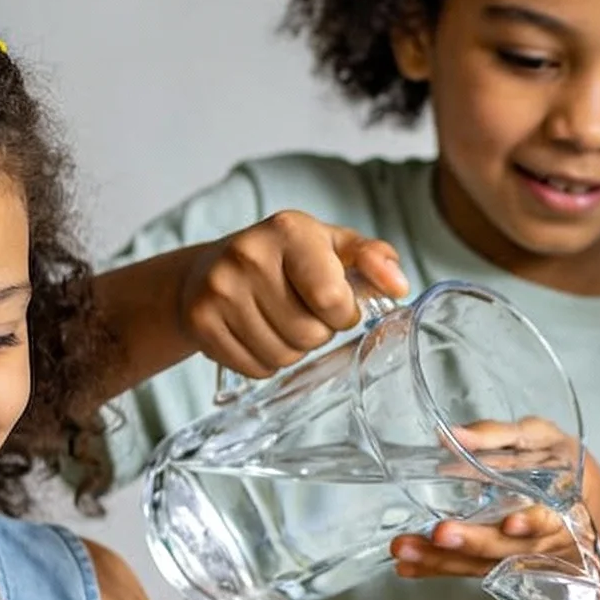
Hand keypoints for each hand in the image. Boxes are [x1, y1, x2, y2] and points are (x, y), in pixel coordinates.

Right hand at [178, 210, 409, 379]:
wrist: (211, 269)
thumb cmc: (288, 260)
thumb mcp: (332, 247)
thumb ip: (372, 259)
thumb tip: (399, 285)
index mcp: (289, 230)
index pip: (333, 299)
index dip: (343, 313)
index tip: (334, 303)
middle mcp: (248, 254)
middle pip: (310, 334)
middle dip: (317, 333)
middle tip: (302, 312)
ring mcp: (219, 288)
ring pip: (284, 357)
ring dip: (292, 350)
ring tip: (279, 322)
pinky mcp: (200, 322)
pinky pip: (255, 369)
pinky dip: (264, 363)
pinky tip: (256, 334)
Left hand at [391, 419, 599, 580]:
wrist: (587, 509)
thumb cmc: (561, 466)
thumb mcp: (542, 440)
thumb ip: (499, 436)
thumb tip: (451, 435)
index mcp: (558, 505)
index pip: (548, 519)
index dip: (532, 524)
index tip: (512, 524)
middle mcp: (539, 540)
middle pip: (507, 548)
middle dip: (473, 542)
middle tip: (440, 533)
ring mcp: (516, 557)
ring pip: (482, 563)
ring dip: (442, 559)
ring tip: (405, 550)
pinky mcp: (498, 565)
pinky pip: (467, 569)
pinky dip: (436, 568)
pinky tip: (407, 567)